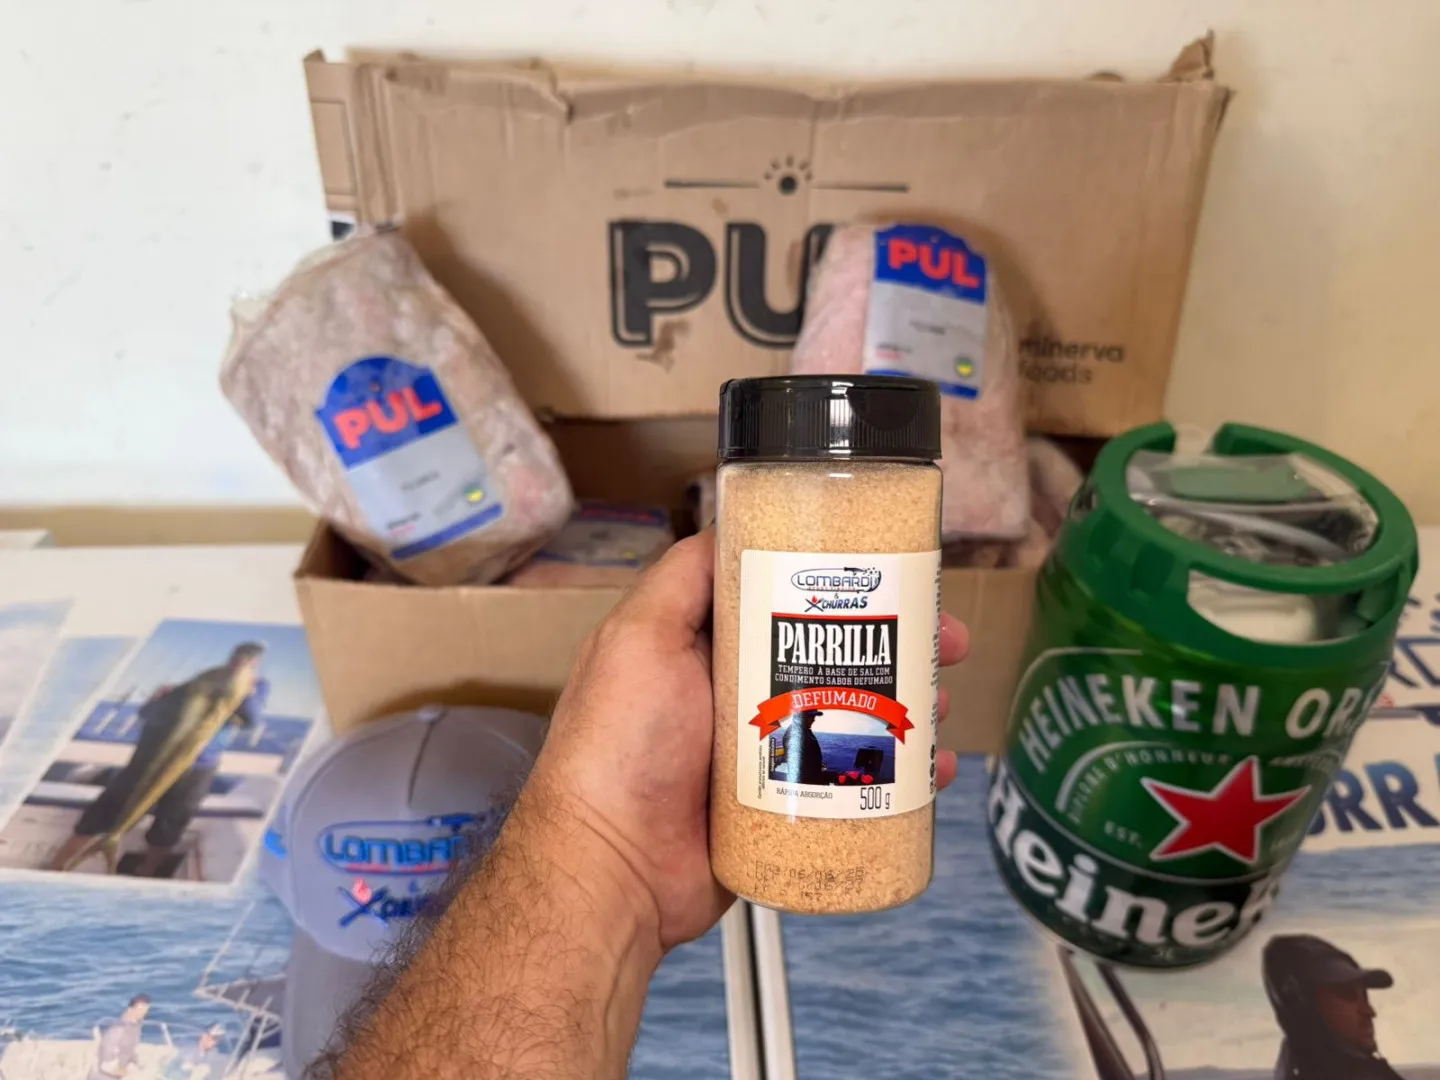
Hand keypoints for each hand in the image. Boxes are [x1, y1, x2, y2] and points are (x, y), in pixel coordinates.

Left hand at [523, 530, 969, 949]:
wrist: (615, 868)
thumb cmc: (617, 749)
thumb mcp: (638, 640)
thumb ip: (679, 581)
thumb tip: (724, 524)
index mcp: (707, 650)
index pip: (786, 599)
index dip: (841, 583)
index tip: (894, 570)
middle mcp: (740, 696)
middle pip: (835, 657)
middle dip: (897, 644)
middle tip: (947, 640)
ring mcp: (767, 756)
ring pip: (854, 718)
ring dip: (908, 705)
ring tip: (944, 703)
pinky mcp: (786, 810)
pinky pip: (853, 784)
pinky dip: (899, 776)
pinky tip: (934, 770)